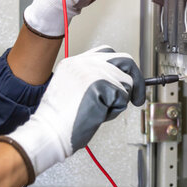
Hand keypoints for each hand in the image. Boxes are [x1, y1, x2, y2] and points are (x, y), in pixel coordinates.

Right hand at [5, 46, 145, 175]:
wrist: (48, 133)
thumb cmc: (60, 122)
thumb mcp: (75, 92)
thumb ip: (95, 82)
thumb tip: (122, 84)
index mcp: (74, 63)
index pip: (107, 53)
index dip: (122, 68)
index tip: (129, 80)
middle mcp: (83, 62)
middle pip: (125, 60)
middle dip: (137, 79)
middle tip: (138, 99)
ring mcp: (92, 70)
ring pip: (127, 83)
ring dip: (119, 102)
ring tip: (98, 112)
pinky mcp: (101, 83)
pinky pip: (123, 98)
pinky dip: (115, 111)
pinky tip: (96, 115)